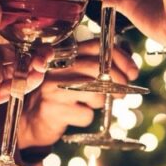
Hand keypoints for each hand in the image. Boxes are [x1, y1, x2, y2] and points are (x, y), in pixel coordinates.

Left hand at [0, 6, 50, 127]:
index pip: (10, 34)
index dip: (26, 31)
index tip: (39, 25)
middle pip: (21, 54)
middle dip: (35, 52)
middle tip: (45, 51)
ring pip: (22, 72)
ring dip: (34, 68)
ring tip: (41, 64)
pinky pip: (15, 90)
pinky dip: (26, 85)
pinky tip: (32, 78)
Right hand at [19, 38, 138, 147]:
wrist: (32, 119)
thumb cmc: (62, 96)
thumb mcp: (77, 75)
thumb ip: (99, 65)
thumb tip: (129, 57)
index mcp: (65, 56)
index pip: (96, 46)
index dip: (119, 56)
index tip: (133, 71)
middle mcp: (58, 68)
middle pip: (96, 67)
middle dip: (118, 80)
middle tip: (122, 93)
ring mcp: (54, 89)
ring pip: (94, 92)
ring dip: (100, 102)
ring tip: (88, 104)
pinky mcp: (53, 110)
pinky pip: (85, 115)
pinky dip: (87, 118)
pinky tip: (75, 116)